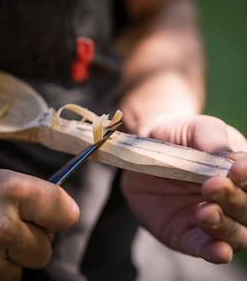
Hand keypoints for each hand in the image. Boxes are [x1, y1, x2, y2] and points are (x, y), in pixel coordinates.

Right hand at [0, 166, 78, 280]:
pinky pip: (4, 280)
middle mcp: (3, 227)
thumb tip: (61, 213)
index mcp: (12, 190)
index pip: (64, 210)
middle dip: (33, 241)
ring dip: (13, 258)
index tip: (57, 216)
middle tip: (9, 229)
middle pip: (46, 247)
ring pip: (25, 268)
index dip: (62, 214)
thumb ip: (30, 194)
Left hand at [121, 115, 246, 262]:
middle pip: (246, 211)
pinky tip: (219, 251)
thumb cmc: (177, 135)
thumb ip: (214, 139)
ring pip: (233, 234)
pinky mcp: (183, 232)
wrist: (143, 147)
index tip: (237, 169)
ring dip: (224, 227)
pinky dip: (213, 251)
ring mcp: (207, 218)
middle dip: (233, 200)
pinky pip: (202, 247)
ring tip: (206, 211)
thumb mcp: (196, 128)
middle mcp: (229, 200)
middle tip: (212, 185)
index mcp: (238, 174)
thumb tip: (235, 160)